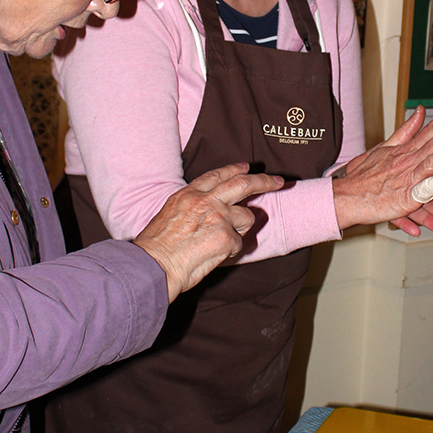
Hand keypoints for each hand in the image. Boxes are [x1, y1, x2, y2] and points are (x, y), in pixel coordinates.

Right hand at [134, 163, 283, 301]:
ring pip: (247, 216)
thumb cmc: (156, 248)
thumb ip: (192, 208)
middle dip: (264, 181)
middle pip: (243, 184)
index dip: (234, 169)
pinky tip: (213, 256)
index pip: (217, 175)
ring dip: (241, 229)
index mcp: (189, 194)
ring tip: (220, 242)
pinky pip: (239, 244)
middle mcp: (206, 200)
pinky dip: (230, 251)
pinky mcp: (227, 236)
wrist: (153, 265)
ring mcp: (219, 217)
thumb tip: (209, 213)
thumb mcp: (170, 215)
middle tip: (279, 181)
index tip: (246, 166)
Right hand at [332, 104, 432, 231]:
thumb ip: (405, 131)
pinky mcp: (406, 196)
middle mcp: (407, 159)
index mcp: (405, 149)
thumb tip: (420, 111)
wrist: (345, 197)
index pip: (431, 129)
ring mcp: (407, 177)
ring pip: (432, 160)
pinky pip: (425, 186)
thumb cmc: (362, 176)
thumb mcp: (383, 148)